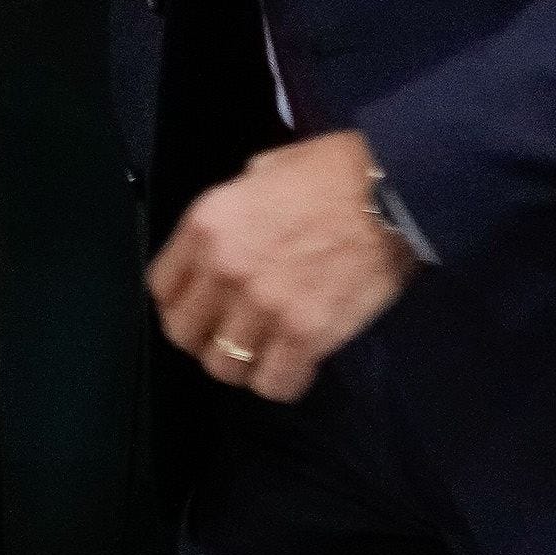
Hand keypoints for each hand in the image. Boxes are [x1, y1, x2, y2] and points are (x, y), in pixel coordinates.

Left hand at [147, 129, 413, 400]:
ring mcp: (263, 305)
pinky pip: (274, 383)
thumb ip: (235, 208)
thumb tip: (231, 233)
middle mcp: (225, 268)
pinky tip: (296, 365)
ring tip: (264, 353)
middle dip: (205, 338)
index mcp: (208, 224)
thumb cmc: (334, 172)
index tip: (200, 309)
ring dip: (242, 364)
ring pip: (224, 367)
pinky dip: (283, 381)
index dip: (180, 303)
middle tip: (232, 335)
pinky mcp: (305, 335)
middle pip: (185, 334)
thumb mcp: (264, 171)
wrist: (394, 194)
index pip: (162, 288)